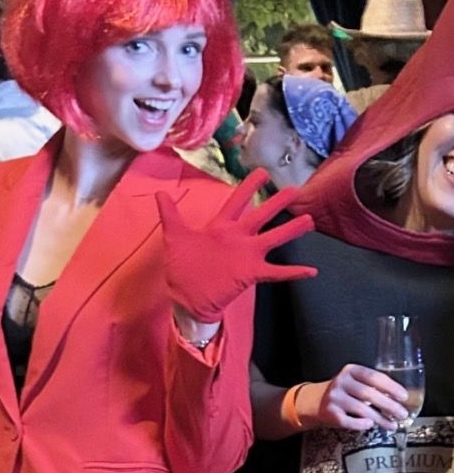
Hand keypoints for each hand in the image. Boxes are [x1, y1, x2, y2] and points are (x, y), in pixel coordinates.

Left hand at [156, 170, 316, 324]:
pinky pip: (276, 272)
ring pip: (273, 238)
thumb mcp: (175, 239)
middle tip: (294, 190)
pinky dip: (293, 272)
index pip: (237, 201)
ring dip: (291, 230)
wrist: (187, 300)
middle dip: (277, 203)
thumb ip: (170, 215)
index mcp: (221, 227)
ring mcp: (247, 255)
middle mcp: (238, 238)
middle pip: (261, 216)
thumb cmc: (182, 269)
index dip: (249, 187)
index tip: (262, 172)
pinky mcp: (251, 273)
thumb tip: (160, 192)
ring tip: (310, 220)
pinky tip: (311, 271)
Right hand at [297, 364, 408, 432]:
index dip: (391, 387)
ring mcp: (335, 398)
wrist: (314, 401)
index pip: (375, 377)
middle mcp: (342, 382)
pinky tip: (371, 425)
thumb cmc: (342, 392)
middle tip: (402, 413)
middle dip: (389, 405)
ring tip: (392, 424)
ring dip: (380, 418)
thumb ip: (371, 385)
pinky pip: (350, 421)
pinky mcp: (330, 414)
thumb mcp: (354, 381)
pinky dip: (362, 424)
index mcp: (351, 371)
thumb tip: (397, 398)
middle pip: (370, 394)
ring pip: (362, 409)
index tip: (404, 396)